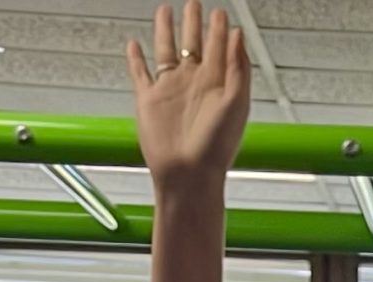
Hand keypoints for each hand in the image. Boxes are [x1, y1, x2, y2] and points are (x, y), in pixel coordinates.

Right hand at [129, 0, 250, 189]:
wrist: (187, 174)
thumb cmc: (215, 148)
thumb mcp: (236, 103)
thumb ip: (237, 67)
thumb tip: (238, 34)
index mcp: (216, 84)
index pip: (218, 47)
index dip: (219, 28)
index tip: (221, 12)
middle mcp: (193, 84)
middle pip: (192, 43)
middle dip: (194, 22)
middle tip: (195, 3)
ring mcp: (170, 90)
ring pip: (165, 50)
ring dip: (166, 30)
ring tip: (166, 10)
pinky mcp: (148, 99)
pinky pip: (140, 73)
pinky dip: (135, 58)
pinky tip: (134, 44)